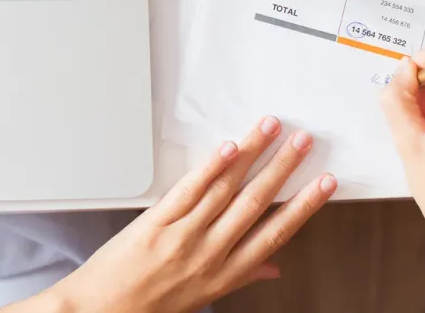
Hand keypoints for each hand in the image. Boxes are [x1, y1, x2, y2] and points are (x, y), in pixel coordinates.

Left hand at [1, 116, 337, 312]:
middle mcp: (209, 254)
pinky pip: (188, 190)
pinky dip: (210, 167)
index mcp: (225, 274)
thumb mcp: (203, 297)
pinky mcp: (155, 222)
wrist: (99, 310)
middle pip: (255, 203)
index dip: (304, 205)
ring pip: (226, 189)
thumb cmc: (150, 306)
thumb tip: (273, 268)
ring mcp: (182, 236)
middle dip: (284, 169)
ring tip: (271, 129)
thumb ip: (240, 276)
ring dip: (253, 155)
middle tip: (304, 142)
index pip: (276, 233)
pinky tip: (228, 148)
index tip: (325, 184)